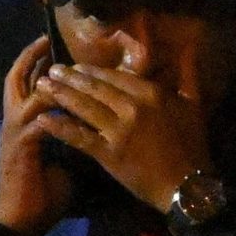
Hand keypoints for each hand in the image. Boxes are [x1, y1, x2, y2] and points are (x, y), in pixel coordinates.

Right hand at [0, 38, 73, 235]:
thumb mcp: (63, 161)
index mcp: (23, 126)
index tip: (53, 50)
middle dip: (30, 58)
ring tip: (56, 62)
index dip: (37, 67)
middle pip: (16, 80)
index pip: (28, 87)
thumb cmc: (43, 197)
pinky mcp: (20, 147)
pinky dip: (53, 108)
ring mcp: (14, 134)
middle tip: (45, 39)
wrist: (21, 223)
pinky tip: (69, 99)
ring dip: (43, 77)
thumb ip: (73, 140)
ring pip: (25, 94)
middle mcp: (14, 124)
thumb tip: (96, 129)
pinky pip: (37, 120)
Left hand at [32, 63, 212, 213]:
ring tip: (42, 86)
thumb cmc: (192, 146)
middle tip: (51, 70)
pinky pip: (79, 137)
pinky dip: (60, 127)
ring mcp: (118, 130)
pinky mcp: (108, 153)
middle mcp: (132, 107)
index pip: (115, 76)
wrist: (187, 185)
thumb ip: (188, 76)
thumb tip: (191, 50)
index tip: (76, 66)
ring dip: (60, 95)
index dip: (92, 71)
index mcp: (151, 93)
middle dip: (70, 78)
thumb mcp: (193, 106)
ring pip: (84, 107)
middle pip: (95, 88)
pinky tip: (42, 120)